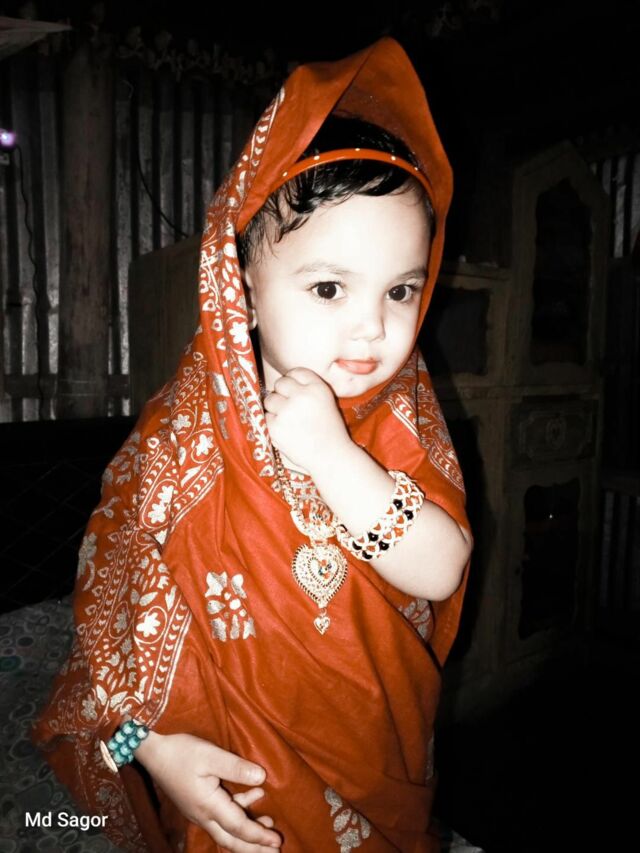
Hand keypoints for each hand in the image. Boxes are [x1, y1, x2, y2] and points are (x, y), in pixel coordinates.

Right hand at [136, 731, 280, 850]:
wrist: (153, 753)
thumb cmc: (181, 752)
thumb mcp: (210, 755)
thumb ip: (236, 768)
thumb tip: (262, 778)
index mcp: (208, 806)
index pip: (238, 827)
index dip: (259, 836)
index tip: (277, 842)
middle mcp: (203, 815)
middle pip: (231, 840)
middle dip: (254, 848)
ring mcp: (198, 812)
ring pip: (226, 831)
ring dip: (247, 833)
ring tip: (268, 826)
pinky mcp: (197, 804)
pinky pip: (221, 818)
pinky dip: (238, 812)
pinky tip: (254, 796)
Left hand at [263, 368, 350, 473]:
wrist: (330, 457)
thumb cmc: (329, 431)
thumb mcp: (326, 402)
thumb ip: (308, 389)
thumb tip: (282, 383)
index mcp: (318, 388)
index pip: (296, 372)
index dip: (293, 381)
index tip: (295, 392)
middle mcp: (302, 396)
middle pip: (280, 383)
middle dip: (282, 393)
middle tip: (290, 408)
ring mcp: (287, 411)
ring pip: (270, 399)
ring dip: (275, 408)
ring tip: (289, 421)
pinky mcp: (276, 426)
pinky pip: (266, 417)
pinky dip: (273, 424)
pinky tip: (286, 432)